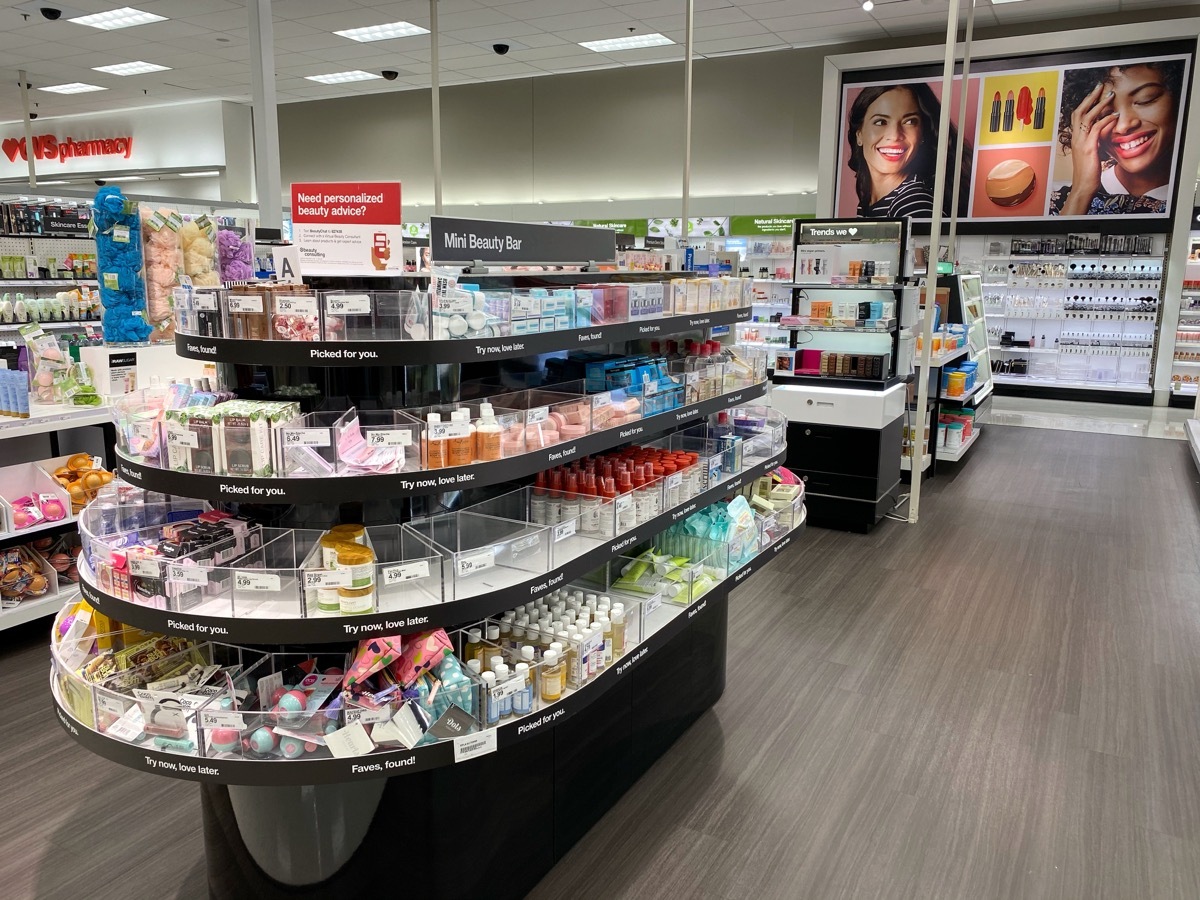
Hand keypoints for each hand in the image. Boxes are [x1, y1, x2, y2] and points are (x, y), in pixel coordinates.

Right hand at [1062, 83, 1117, 214]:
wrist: (1084, 187)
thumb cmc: (1089, 172)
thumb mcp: (1094, 151)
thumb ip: (1099, 137)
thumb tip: (1108, 125)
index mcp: (1076, 139)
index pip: (1077, 116)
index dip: (1085, 103)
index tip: (1096, 93)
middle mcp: (1076, 138)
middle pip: (1079, 111)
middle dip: (1090, 98)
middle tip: (1100, 87)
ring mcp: (1081, 142)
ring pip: (1087, 117)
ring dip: (1100, 105)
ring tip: (1110, 96)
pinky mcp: (1089, 147)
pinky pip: (1097, 128)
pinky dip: (1106, 120)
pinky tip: (1115, 115)